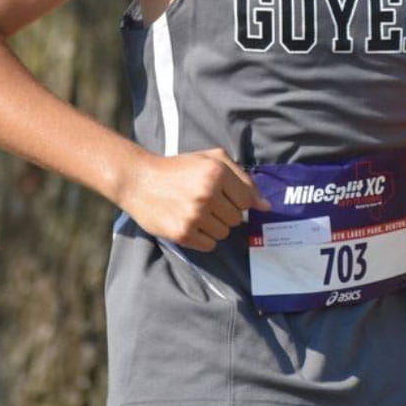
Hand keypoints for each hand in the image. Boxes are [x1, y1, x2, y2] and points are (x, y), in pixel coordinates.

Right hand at [119, 147, 269, 251]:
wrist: (139, 180)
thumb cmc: (179, 168)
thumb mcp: (211, 159)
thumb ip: (242, 178)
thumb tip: (265, 206)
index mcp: (216, 172)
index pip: (247, 200)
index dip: (237, 200)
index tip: (224, 196)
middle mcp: (207, 194)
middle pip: (236, 219)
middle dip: (225, 213)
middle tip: (205, 202)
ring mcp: (194, 215)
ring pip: (224, 234)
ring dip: (214, 226)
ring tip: (196, 212)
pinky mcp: (182, 233)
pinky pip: (209, 245)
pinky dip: (203, 238)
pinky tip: (189, 223)